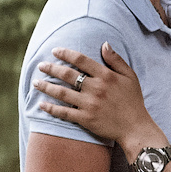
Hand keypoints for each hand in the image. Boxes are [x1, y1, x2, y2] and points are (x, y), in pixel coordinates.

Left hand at [33, 43, 160, 152]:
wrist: (135, 127)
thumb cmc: (133, 100)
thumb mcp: (130, 76)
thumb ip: (116, 60)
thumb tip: (104, 44)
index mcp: (106, 76)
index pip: (81, 60)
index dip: (66, 53)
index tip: (54, 51)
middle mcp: (96, 88)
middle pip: (67, 74)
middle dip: (51, 68)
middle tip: (40, 65)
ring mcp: (89, 104)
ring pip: (62, 93)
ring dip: (46, 87)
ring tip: (35, 83)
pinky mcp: (85, 119)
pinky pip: (64, 112)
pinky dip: (51, 108)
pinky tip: (41, 104)